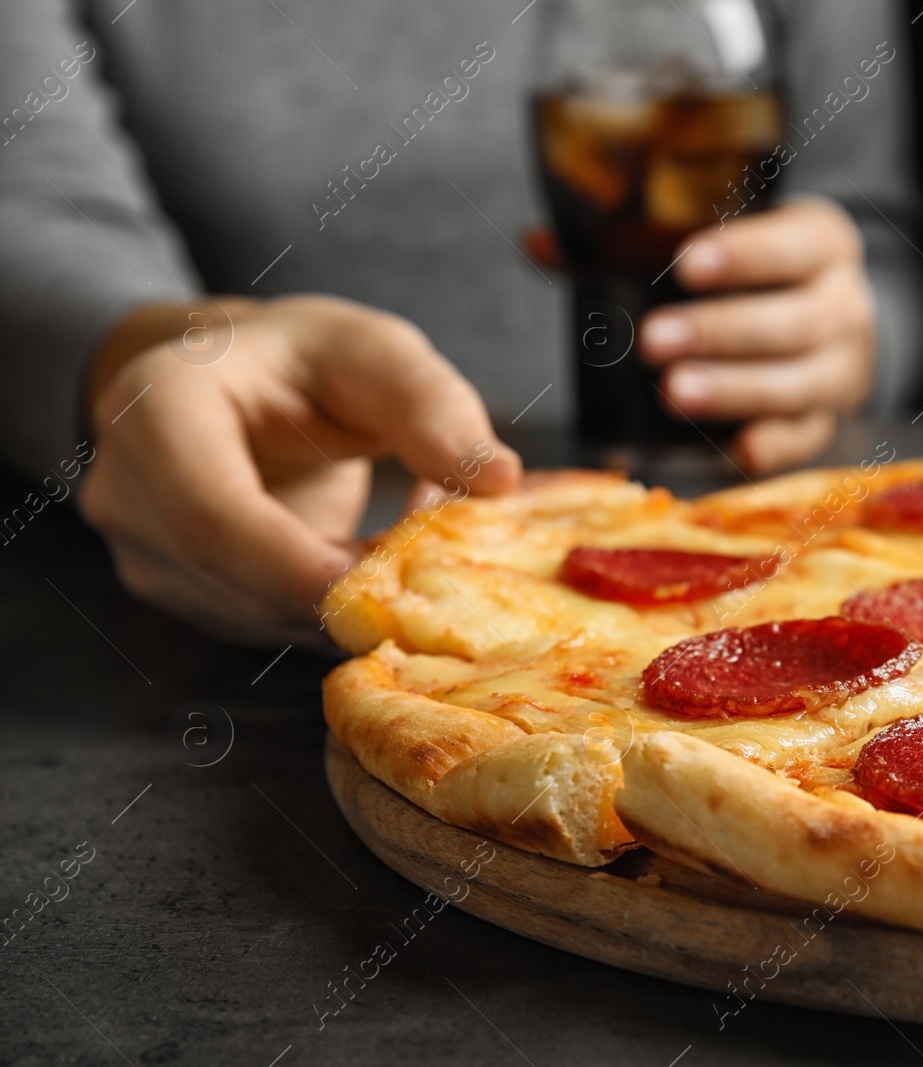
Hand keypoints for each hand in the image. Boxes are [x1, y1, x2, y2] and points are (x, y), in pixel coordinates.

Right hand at [81, 295, 521, 642]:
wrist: (241, 381)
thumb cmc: (306, 361)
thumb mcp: (376, 353)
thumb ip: (433, 407)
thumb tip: (499, 479)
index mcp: (156, 404)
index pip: (210, 513)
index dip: (292, 564)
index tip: (379, 588)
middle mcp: (126, 485)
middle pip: (230, 577)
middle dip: (338, 590)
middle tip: (434, 571)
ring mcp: (143, 548)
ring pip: (252, 612)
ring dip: (345, 599)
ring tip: (410, 541)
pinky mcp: (181, 589)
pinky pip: (263, 620)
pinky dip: (330, 606)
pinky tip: (374, 560)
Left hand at [639, 197, 875, 472]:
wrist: (830, 322)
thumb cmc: (760, 275)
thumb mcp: (726, 241)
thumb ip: (644, 242)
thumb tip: (543, 245)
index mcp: (822, 244)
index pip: (793, 245)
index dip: (743, 256)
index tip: (685, 267)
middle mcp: (843, 306)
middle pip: (793, 322)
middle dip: (720, 333)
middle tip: (653, 341)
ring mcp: (841, 369)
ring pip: (800, 383)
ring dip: (735, 390)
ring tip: (673, 393)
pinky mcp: (828, 419)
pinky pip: (808, 436)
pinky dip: (775, 446)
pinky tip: (736, 450)